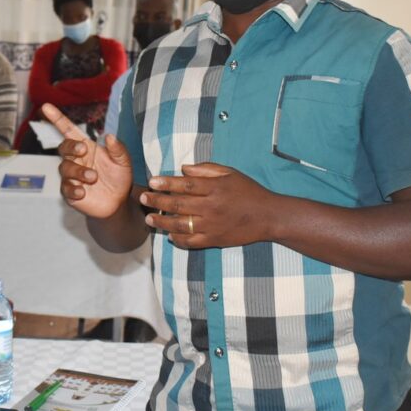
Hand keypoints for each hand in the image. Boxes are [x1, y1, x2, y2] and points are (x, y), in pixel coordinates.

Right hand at [43, 103, 132, 217]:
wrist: (120, 202)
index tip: (46, 107)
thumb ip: (118, 149)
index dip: (57, 118)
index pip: (68, 130)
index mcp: (86, 147)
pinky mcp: (70, 193)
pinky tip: (83, 192)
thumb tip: (109, 136)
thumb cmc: (119, 178)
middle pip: (63, 147)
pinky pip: (66, 189)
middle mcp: (76, 159)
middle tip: (83, 150)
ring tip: (93, 177)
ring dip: (78, 171)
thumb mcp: (124, 162)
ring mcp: (71, 176)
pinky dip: (73, 189)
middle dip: (70, 146)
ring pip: (65, 168)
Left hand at [139, 162, 276, 248]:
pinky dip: (178, 239)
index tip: (152, 181)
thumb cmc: (248, 191)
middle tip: (143, 198)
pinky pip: (191, 242)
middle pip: (177, 204)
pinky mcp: (214, 240)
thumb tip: (183, 169)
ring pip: (180, 224)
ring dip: (162, 221)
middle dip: (157, 201)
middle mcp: (211, 207)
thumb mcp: (230, 173)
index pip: (184, 185)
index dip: (166, 183)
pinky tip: (169, 234)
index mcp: (214, 188)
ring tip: (149, 218)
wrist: (268, 216)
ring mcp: (211, 225)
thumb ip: (206, 170)